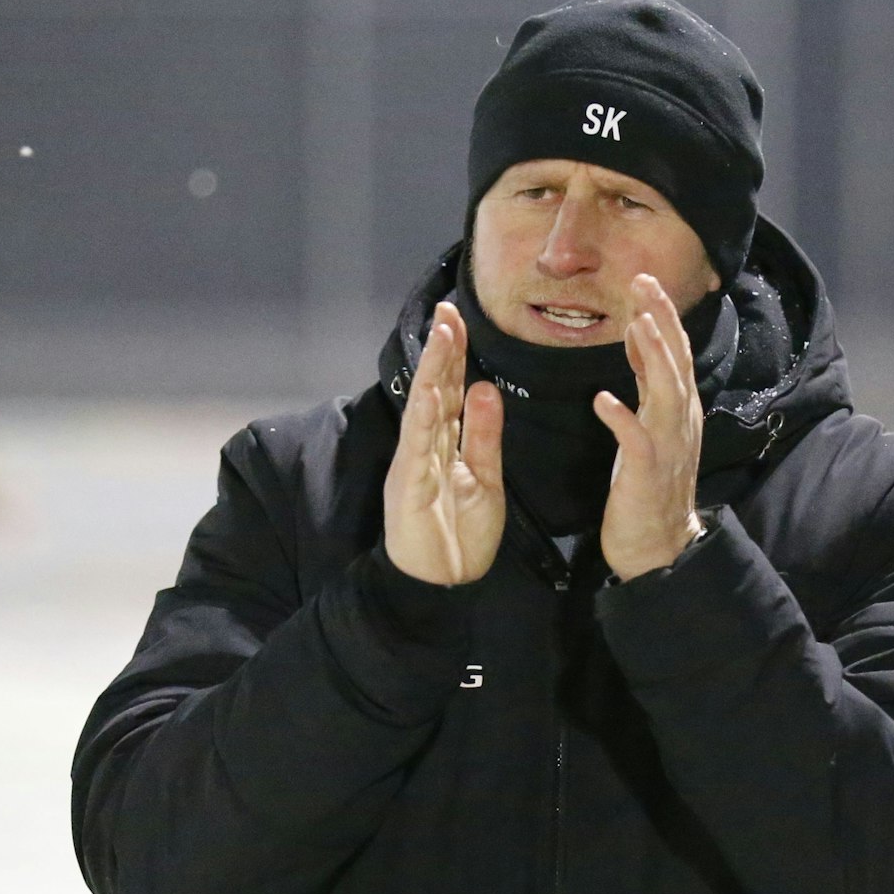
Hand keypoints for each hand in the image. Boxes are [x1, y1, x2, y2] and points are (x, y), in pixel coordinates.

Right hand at [383, 301, 505, 584]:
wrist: (444, 584)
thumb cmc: (461, 535)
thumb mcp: (484, 477)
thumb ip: (484, 434)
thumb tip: (485, 386)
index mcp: (444, 444)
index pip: (451, 390)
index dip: (456, 355)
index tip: (460, 319)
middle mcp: (424, 446)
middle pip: (435, 389)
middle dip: (442, 349)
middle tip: (449, 310)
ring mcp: (414, 463)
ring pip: (424, 408)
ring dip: (433, 371)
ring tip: (442, 335)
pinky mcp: (408, 486)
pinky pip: (417, 447)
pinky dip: (424, 419)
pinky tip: (431, 392)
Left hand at [594, 274, 705, 581]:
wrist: (660, 546)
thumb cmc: (649, 485)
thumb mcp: (650, 423)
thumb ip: (647, 382)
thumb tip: (638, 336)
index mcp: (679, 410)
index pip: (674, 353)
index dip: (662, 317)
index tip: (644, 282)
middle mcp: (680, 422)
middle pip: (674, 362)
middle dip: (661, 321)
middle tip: (645, 283)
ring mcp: (667, 447)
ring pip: (666, 394)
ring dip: (652, 358)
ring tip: (638, 325)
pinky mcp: (647, 473)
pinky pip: (636, 442)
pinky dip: (622, 419)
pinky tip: (603, 400)